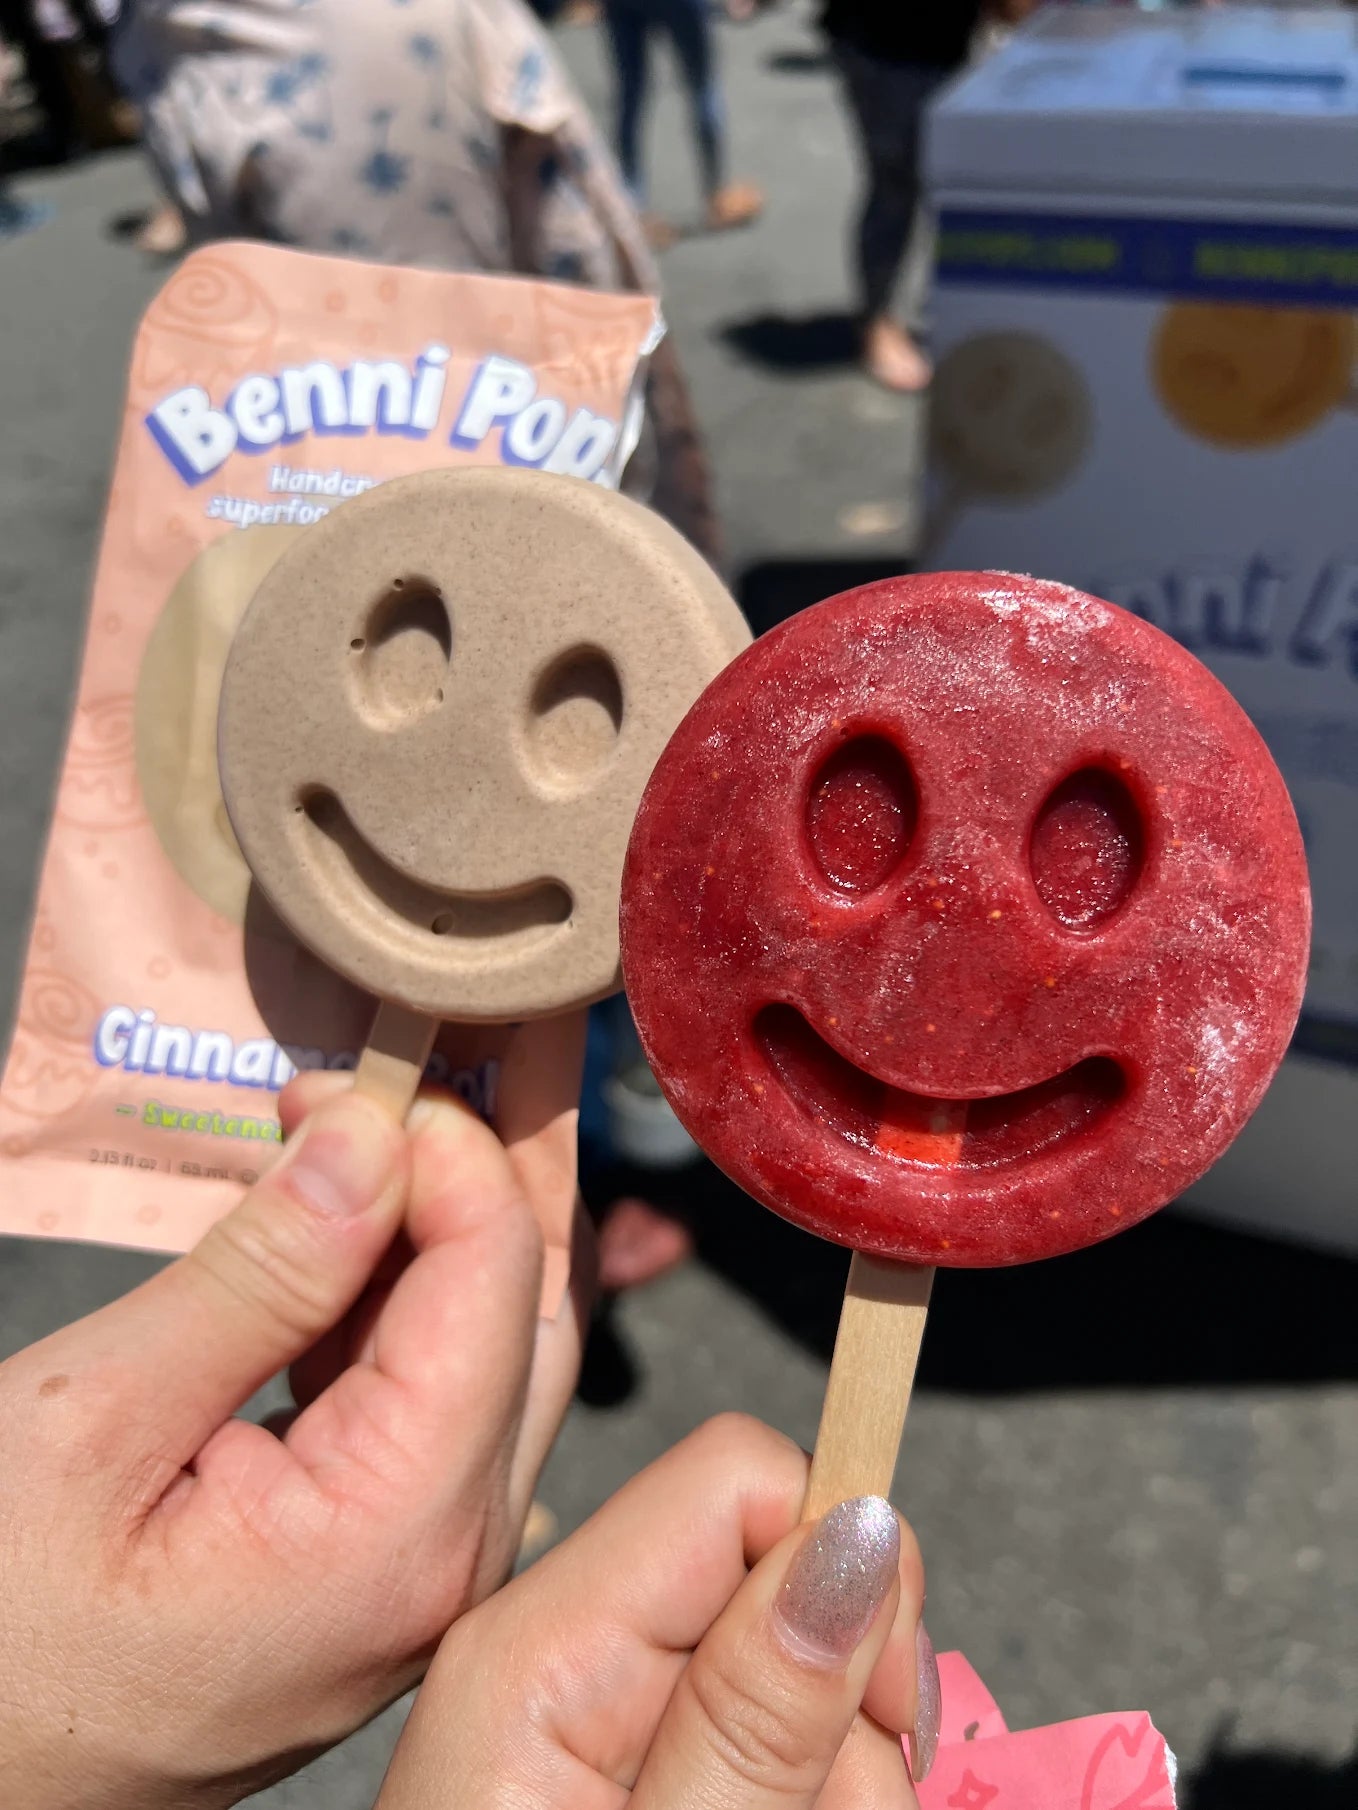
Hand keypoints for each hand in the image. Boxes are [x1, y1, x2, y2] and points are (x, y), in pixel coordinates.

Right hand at [0, 1073, 587, 1809]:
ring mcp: (419, 1576)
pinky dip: (395, 1308)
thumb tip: (374, 1133)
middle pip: (526, 1313)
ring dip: (436, 1232)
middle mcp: (448, 1561)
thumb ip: (262, 1271)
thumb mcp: (95, 1421)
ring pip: (487, 1354)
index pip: (499, 1279)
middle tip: (409, 1073)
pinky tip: (336, 1243)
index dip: (450, 1151)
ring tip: (358, 1137)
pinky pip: (426, 1408)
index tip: (359, 1080)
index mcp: (399, 1532)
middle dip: (481, 1175)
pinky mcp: (375, 1568)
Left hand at [375, 1416, 940, 1809]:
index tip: (877, 1712)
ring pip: (815, 1681)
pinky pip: (788, 1751)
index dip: (842, 1566)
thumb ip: (758, 1709)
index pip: (739, 1478)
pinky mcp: (649, 1770)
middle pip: (792, 1577)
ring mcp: (605, 1716)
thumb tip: (858, 1525)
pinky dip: (813, 1804)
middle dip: (848, 1713)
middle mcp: (566, 1653)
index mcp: (540, 1647)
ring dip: (838, 1786)